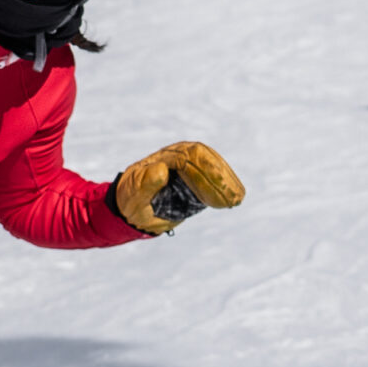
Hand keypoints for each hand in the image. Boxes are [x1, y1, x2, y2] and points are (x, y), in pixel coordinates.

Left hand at [112, 141, 244, 234]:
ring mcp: (189, 167)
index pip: (190, 158)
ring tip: (237, 199)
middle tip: (233, 198)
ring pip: (214, 167)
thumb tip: (161, 170)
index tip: (218, 189)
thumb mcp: (133, 194)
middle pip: (206, 159)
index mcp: (165, 157)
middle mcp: (180, 157)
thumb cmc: (130, 201)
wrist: (131, 209)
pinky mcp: (196, 179)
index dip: (207, 173)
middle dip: (221, 178)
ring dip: (227, 183)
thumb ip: (145, 183)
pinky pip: (214, 179)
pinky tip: (234, 198)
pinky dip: (226, 187)